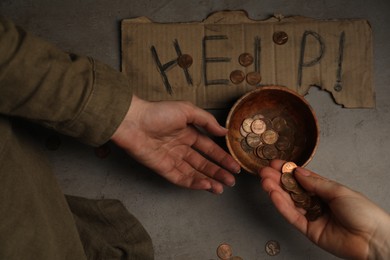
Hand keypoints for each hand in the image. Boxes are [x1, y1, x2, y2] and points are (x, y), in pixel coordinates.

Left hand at [111, 95, 240, 193]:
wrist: (133, 121)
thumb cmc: (158, 112)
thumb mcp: (187, 111)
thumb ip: (206, 121)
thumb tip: (224, 132)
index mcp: (188, 134)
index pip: (208, 148)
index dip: (221, 158)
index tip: (234, 166)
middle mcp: (181, 148)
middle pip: (203, 163)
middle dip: (218, 172)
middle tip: (231, 181)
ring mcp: (172, 159)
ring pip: (193, 173)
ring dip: (208, 180)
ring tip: (221, 188)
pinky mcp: (163, 168)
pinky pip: (180, 178)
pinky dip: (194, 183)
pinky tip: (206, 185)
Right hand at [259, 159, 389, 258]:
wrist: (373, 239)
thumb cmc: (363, 212)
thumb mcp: (338, 191)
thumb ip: (315, 183)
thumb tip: (298, 172)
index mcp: (326, 191)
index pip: (302, 179)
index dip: (288, 171)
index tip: (275, 163)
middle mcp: (316, 203)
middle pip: (292, 190)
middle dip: (278, 180)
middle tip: (264, 171)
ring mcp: (312, 216)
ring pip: (289, 202)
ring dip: (276, 191)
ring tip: (264, 181)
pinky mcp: (308, 230)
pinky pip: (292, 216)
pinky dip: (281, 205)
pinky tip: (273, 194)